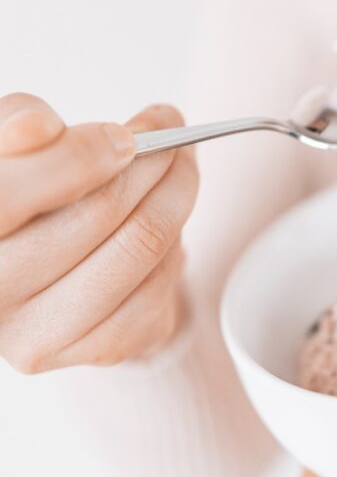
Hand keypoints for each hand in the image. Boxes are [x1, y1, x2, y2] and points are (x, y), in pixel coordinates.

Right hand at [0, 93, 198, 372]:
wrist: (55, 272)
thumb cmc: (33, 195)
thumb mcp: (15, 150)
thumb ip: (19, 125)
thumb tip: (37, 128)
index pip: (13, 192)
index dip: (81, 154)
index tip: (125, 133)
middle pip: (97, 213)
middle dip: (151, 161)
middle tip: (171, 132)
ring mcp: (38, 332)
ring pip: (140, 247)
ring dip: (176, 195)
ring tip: (179, 168)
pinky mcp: (91, 351)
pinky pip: (158, 287)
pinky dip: (175, 246)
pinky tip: (166, 226)